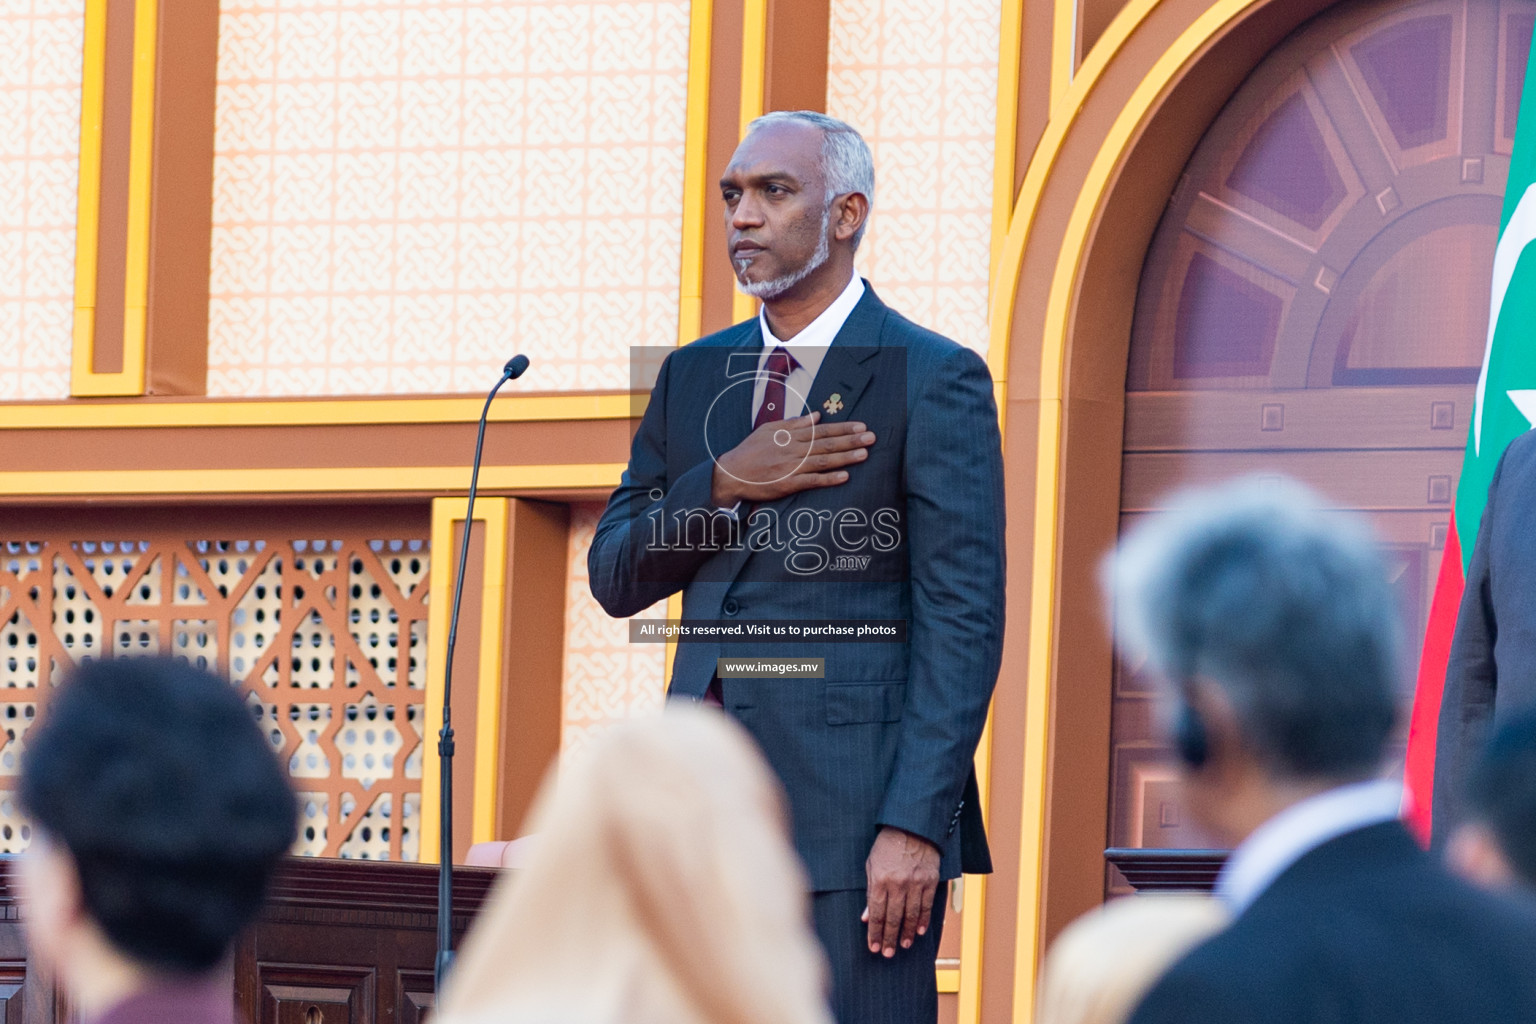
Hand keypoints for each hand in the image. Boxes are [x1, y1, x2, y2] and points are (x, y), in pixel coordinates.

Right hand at [710, 411, 875, 506]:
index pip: (821, 430)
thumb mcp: (769, 430)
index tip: (861, 426)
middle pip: (826, 443)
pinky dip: (829, 479)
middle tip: (871, 437)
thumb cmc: (749, 451)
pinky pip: (812, 481)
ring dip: (845, 457)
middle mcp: (793, 450)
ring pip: (823, 461)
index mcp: (789, 436)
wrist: (730, 473)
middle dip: (851, 440)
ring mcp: (791, 467)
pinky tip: (845, 476)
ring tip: (864, 454)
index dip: (842, 428)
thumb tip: (816, 415)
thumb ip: (794, 423)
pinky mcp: (787, 484)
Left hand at [862, 826, 939, 957]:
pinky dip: (923, 920)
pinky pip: (926, 906)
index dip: (875, 932)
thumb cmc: (887, 845)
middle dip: (889, 938)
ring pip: (911, 915)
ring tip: (902, 946)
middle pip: (893, 918)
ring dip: (906, 933)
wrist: (911, 826)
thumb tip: (867, 917)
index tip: (873, 946)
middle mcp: (898, 884)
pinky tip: (919, 931)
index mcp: (880, 880)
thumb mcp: (872, 865)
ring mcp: (916, 883)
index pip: (877, 913)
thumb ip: (870, 892)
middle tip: (887, 953)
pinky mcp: (930, 880)